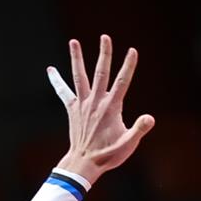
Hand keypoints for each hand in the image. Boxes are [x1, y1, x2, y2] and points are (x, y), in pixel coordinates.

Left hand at [47, 34, 154, 185]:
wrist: (84, 163)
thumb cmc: (108, 155)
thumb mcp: (128, 144)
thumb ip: (139, 130)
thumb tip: (150, 118)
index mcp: (111, 108)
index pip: (122, 82)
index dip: (128, 66)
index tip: (132, 51)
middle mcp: (96, 102)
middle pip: (101, 73)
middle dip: (104, 54)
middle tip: (105, 37)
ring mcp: (82, 104)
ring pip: (79, 76)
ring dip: (77, 58)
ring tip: (73, 42)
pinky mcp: (73, 110)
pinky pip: (64, 92)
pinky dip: (57, 81)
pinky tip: (50, 70)